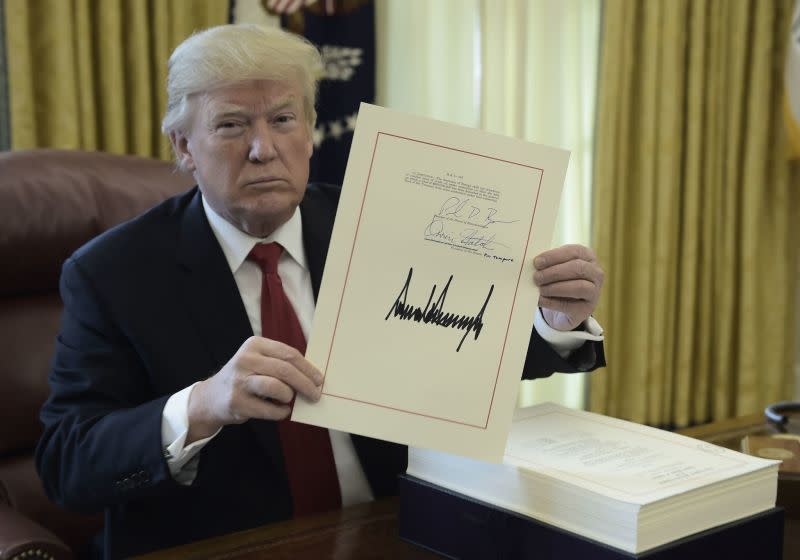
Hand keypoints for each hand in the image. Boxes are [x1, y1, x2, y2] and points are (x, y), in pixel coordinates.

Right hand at [186, 336, 322, 442]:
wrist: (211, 397)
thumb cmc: (245, 378)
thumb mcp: (258, 361)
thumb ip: (281, 363)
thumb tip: (313, 376)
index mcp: (254, 344)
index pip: (289, 354)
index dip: (308, 368)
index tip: (320, 379)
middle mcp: (245, 360)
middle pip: (285, 370)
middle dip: (305, 384)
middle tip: (315, 394)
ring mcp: (239, 381)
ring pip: (277, 387)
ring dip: (289, 396)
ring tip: (290, 400)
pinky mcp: (237, 402)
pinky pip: (269, 410)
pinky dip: (280, 412)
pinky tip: (281, 411)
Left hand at [533, 244, 603, 331]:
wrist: (565, 307)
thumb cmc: (559, 280)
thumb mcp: (556, 268)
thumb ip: (548, 264)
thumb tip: (534, 264)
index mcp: (587, 257)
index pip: (574, 252)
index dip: (554, 256)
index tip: (537, 262)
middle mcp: (596, 273)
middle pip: (578, 268)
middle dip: (554, 272)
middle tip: (536, 277)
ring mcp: (594, 292)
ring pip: (579, 287)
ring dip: (556, 288)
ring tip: (540, 289)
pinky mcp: (586, 310)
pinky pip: (570, 305)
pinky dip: (552, 302)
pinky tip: (540, 300)